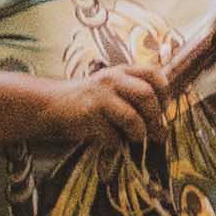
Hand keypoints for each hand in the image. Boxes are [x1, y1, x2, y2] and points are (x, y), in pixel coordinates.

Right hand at [35, 60, 172, 152]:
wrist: (50, 105)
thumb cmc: (86, 100)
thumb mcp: (109, 87)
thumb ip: (131, 92)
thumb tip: (161, 116)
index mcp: (121, 71)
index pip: (153, 73)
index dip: (165, 91)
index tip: (164, 108)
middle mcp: (112, 79)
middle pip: (147, 95)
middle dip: (156, 118)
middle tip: (158, 134)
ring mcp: (100, 96)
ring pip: (132, 117)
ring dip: (138, 133)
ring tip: (136, 139)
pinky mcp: (88, 114)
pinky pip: (112, 135)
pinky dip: (116, 143)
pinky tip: (111, 143)